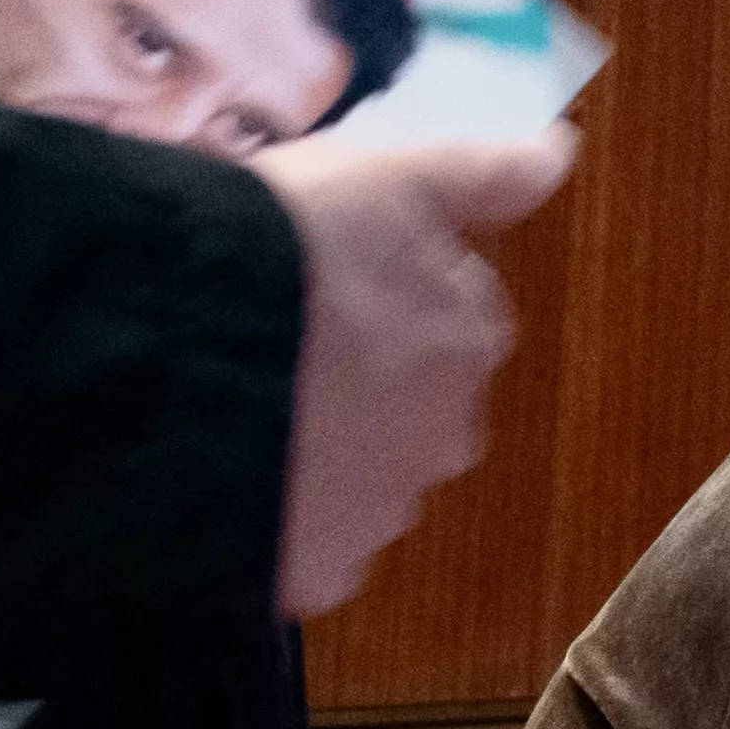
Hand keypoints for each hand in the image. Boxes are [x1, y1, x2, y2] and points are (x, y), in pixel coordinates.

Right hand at [260, 128, 578, 616]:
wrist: (170, 357)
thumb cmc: (283, 250)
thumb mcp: (385, 178)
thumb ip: (480, 175)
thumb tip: (559, 156)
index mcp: (471, 339)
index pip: (449, 318)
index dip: (380, 296)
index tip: (319, 282)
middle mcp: (446, 436)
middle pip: (406, 407)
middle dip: (354, 385)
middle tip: (268, 347)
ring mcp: (382, 511)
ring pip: (352, 480)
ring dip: (310, 453)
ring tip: (227, 410)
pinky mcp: (316, 571)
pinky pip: (300, 544)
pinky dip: (270, 517)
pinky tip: (217, 474)